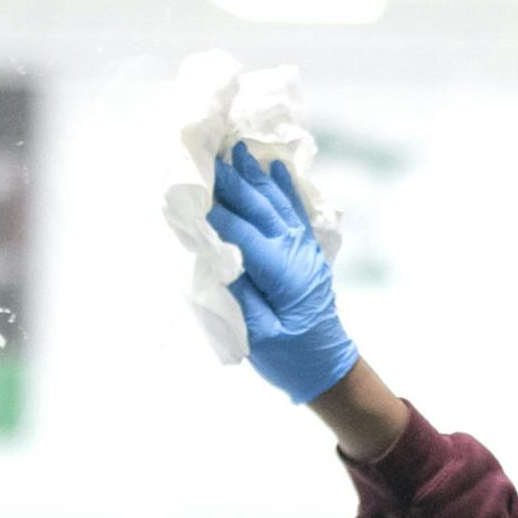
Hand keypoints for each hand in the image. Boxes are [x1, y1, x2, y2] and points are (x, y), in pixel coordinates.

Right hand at [206, 143, 359, 404]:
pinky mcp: (307, 251)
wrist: (330, 369)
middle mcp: (295, 251)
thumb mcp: (260, 336)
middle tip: (205, 151)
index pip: (240, 231)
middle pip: (257, 207)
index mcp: (281, 271)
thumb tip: (216, 254)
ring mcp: (304, 248)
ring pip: (276, 202)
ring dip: (254, 175)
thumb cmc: (292, 358)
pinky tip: (273, 166)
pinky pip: (294, 211)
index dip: (212, 210)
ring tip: (236, 148)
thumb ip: (239, 292)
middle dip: (230, 180)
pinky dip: (283, 187)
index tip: (187, 188)